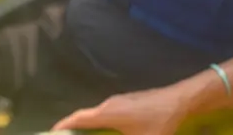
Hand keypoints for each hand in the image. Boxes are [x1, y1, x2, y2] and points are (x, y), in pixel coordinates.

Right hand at [53, 88, 188, 134]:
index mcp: (108, 113)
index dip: (62, 126)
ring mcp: (121, 100)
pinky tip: (106, 134)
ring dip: (88, 126)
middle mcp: (110, 103)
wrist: (182, 100)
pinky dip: (100, 123)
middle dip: (73, 128)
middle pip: (85, 116)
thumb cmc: (160, 123)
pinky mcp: (130, 101)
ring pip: (97, 114)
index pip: (78, 118)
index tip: (51, 134)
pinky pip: (108, 113)